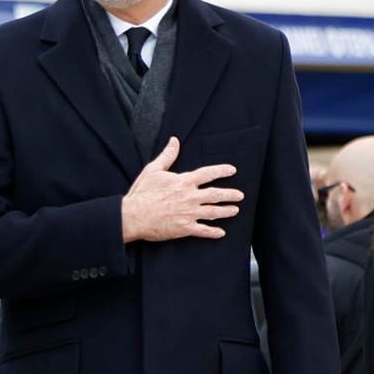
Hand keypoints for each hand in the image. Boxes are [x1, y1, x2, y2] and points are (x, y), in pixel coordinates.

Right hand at [120, 137, 242, 242]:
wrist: (133, 216)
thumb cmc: (142, 193)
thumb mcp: (153, 170)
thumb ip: (167, 156)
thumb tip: (174, 141)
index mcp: (183, 182)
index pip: (208, 174)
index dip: (222, 171)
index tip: (232, 170)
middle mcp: (190, 197)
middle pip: (216, 195)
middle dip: (230, 194)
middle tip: (240, 195)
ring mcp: (189, 214)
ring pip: (213, 212)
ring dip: (226, 211)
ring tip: (235, 210)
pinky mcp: (184, 229)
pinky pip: (203, 231)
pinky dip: (213, 232)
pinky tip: (221, 232)